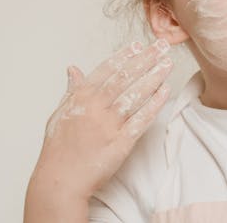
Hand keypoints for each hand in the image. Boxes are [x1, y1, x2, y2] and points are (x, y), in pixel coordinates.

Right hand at [29, 39, 173, 201]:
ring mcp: (109, 125)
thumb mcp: (59, 114)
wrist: (60, 181)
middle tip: (162, 46)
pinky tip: (164, 91)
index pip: (106, 70)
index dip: (124, 56)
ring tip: (167, 63)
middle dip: (146, 59)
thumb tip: (73, 69)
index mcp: (80, 98)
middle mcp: (96, 108)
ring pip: (135, 95)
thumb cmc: (58, 149)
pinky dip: (154, 104)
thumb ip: (72, 90)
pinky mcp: (121, 143)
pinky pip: (141, 120)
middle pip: (125, 77)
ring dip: (154, 77)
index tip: (138, 45)